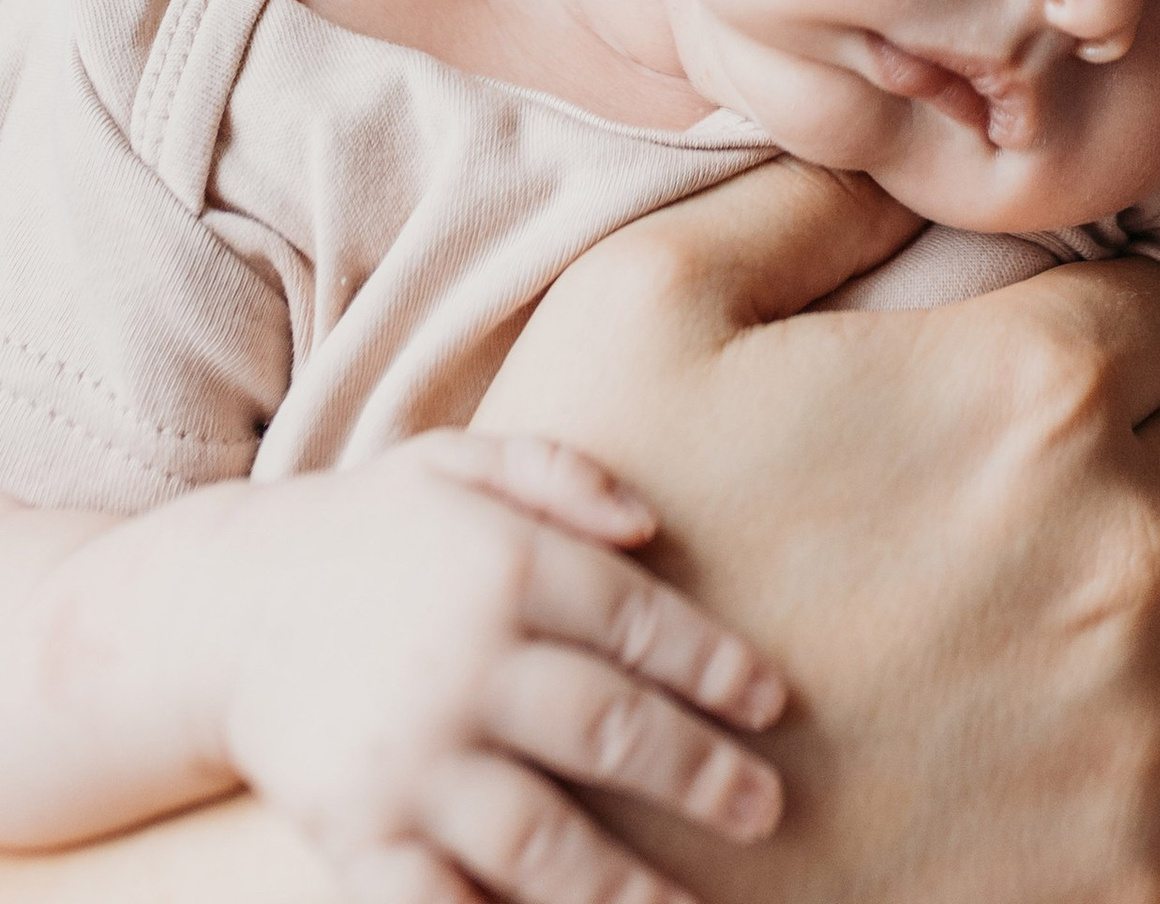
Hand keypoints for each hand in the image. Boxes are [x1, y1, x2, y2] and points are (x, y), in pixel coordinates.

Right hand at [93, 433, 784, 903]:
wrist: (225, 606)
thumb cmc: (372, 534)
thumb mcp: (458, 462)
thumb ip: (560, 474)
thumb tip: (650, 524)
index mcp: (502, 568)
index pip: (637, 623)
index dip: (713, 666)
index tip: (771, 704)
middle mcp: (466, 666)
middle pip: (609, 729)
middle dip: (699, 774)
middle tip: (763, 809)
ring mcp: (412, 760)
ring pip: (541, 837)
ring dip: (624, 885)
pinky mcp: (358, 833)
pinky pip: (437, 903)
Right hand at [475, 160, 1159, 901]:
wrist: (571, 841)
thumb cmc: (601, 564)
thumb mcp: (642, 308)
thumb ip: (808, 190)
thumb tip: (918, 141)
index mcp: (1035, 386)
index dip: (1119, 329)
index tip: (1062, 373)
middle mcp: (1127, 544)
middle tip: (1076, 483)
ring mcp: (1152, 729)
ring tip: (1134, 593)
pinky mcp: (1155, 883)